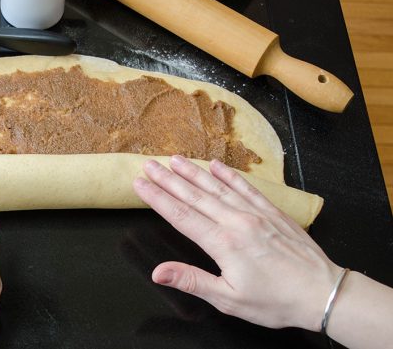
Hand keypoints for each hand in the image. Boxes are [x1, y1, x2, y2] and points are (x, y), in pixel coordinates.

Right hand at [133, 155, 340, 330]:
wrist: (322, 293)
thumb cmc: (276, 301)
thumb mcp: (229, 299)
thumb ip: (192, 281)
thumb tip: (158, 272)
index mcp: (223, 243)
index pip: (181, 216)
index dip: (158, 199)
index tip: (140, 184)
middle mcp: (237, 222)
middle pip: (195, 196)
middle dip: (169, 179)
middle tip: (149, 165)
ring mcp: (256, 213)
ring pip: (218, 187)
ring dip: (194, 172)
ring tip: (175, 159)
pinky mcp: (272, 212)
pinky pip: (247, 187)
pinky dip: (230, 174)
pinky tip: (217, 164)